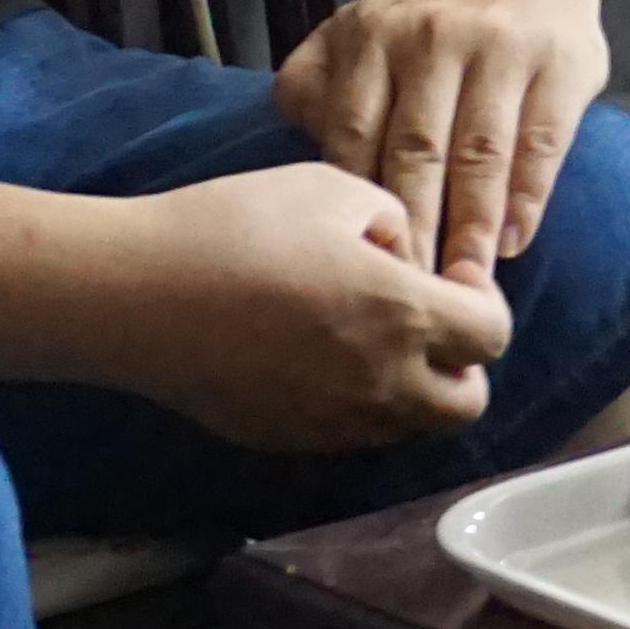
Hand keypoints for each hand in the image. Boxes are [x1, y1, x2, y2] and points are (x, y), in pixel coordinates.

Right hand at [91, 163, 517, 453]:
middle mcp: (381, 383)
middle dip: (462, 365)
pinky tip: (315, 357)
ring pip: (409, 427)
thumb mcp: (333, 189)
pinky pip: (350, 434)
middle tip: (425, 322)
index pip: (493, 335)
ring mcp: (333, 422)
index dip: (483, 300)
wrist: (135, 295)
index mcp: (404, 316)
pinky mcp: (287, 439)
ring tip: (367, 337)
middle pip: (466, 404)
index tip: (448, 274)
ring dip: (412, 388)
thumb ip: (395, 221)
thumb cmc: (234, 227)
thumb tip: (406, 257)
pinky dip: (356, 405)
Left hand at [278, 0, 611, 286]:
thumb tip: (302, 166)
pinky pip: (541, 143)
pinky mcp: (561, 64)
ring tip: (464, 287)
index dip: (358, 207)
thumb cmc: (422, 33)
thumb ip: (314, 87)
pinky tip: (513, 243)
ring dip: (472, 228)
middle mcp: (433, 37)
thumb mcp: (353, 36)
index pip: (356, 135)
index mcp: (372, 36)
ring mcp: (501, 48)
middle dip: (415, 230)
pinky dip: (526, 198)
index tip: (357, 268)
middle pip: (418, 150)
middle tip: (410, 296)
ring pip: (481, 154)